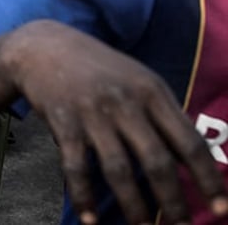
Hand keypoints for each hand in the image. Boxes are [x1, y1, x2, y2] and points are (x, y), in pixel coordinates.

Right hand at [4, 20, 227, 224]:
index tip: (220, 209)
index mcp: (151, 92)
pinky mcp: (63, 121)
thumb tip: (193, 158)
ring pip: (119, 169)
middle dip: (172, 202)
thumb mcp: (138, 79)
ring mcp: (93, 112)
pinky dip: (84, 196)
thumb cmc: (99, 68)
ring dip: (134, 206)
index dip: (207, 179)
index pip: (188, 142)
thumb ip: (162, 113)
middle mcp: (125, 102)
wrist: (43, 47)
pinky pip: (76, 167)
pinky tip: (91, 220)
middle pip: (157, 161)